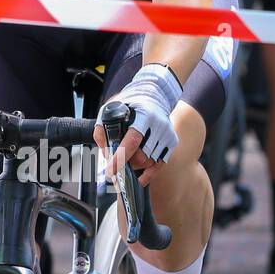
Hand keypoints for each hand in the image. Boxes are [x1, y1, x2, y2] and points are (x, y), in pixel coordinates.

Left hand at [92, 64, 181, 186]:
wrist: (154, 95)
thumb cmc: (129, 104)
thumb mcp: (109, 110)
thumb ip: (102, 130)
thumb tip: (105, 153)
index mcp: (143, 115)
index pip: (132, 141)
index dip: (121, 157)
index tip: (111, 170)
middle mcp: (158, 125)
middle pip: (142, 156)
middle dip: (127, 163)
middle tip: (117, 162)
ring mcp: (167, 134)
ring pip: (150, 162)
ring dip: (136, 166)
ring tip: (127, 160)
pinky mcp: (172, 141)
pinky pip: (160, 164)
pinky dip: (149, 173)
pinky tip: (140, 178)